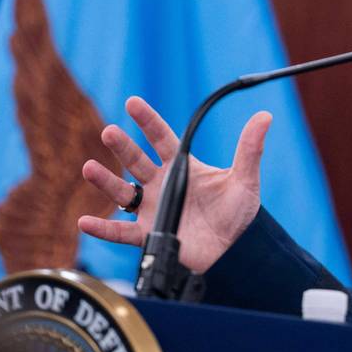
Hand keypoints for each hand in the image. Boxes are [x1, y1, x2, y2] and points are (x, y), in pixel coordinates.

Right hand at [78, 96, 270, 272]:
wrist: (234, 249)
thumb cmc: (238, 211)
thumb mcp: (245, 179)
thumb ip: (250, 149)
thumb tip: (265, 116)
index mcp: (183, 167)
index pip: (162, 139)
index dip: (148, 121)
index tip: (133, 102)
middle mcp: (161, 185)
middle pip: (137, 161)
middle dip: (122, 147)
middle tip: (109, 131)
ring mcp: (152, 208)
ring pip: (123, 192)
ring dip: (105, 181)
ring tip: (89, 168)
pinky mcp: (148, 234)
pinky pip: (120, 232)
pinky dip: (103, 228)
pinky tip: (85, 221)